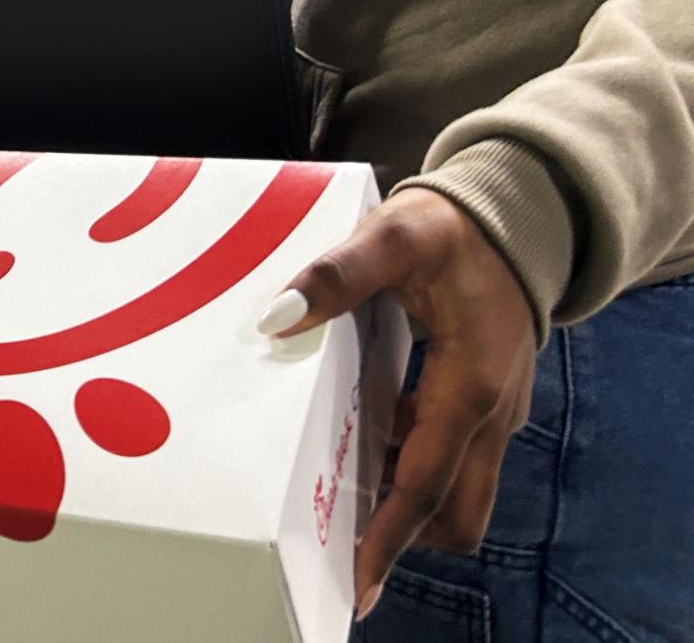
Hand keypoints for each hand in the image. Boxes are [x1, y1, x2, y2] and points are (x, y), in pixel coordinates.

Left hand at [260, 186, 537, 619]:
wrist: (516, 216)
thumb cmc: (456, 228)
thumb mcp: (396, 236)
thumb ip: (338, 272)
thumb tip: (278, 314)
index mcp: (472, 384)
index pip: (427, 482)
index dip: (389, 536)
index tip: (357, 578)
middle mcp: (491, 413)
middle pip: (451, 510)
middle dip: (398, 535)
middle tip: (332, 542)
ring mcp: (492, 412)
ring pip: (453, 489)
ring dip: (402, 501)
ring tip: (331, 495)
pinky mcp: (482, 402)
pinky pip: (448, 457)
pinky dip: (409, 465)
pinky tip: (359, 446)